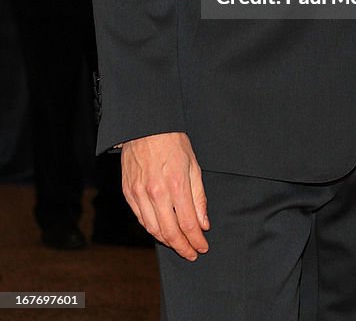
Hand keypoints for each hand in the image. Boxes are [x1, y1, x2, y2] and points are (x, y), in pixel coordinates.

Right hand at [121, 131, 208, 260]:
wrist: (145, 126)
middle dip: (183, 248)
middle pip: (170, 232)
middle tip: (192, 253)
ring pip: (153, 229)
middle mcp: (156, 193)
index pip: (188, 224)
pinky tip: (161, 230)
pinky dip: (152, 229)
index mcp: (176, 184)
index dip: (196, 240)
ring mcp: (140, 194)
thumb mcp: (193, 165)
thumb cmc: (172, 142)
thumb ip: (198, 197)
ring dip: (167, 241)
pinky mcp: (129, 193)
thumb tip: (203, 223)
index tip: (202, 247)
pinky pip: (141, 219)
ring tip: (179, 244)